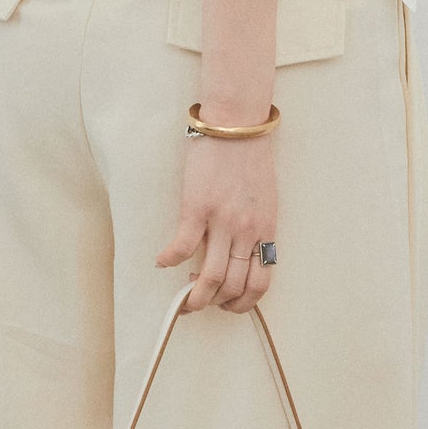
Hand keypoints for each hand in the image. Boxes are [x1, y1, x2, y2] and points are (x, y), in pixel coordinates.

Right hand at [154, 130, 276, 314]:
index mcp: (266, 229)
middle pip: (233, 286)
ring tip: (184, 298)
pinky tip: (162, 261)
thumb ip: (257, 226)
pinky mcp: (198, 207)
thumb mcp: (265, 198)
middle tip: (201, 302)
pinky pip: (183, 246)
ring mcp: (222, 221)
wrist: (237, 123)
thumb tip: (244, 253)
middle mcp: (247, 230)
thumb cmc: (252, 155)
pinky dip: (169, 260)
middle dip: (216, 303)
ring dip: (195, 296)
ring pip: (210, 277)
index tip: (229, 305)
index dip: (244, 303)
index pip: (261, 282)